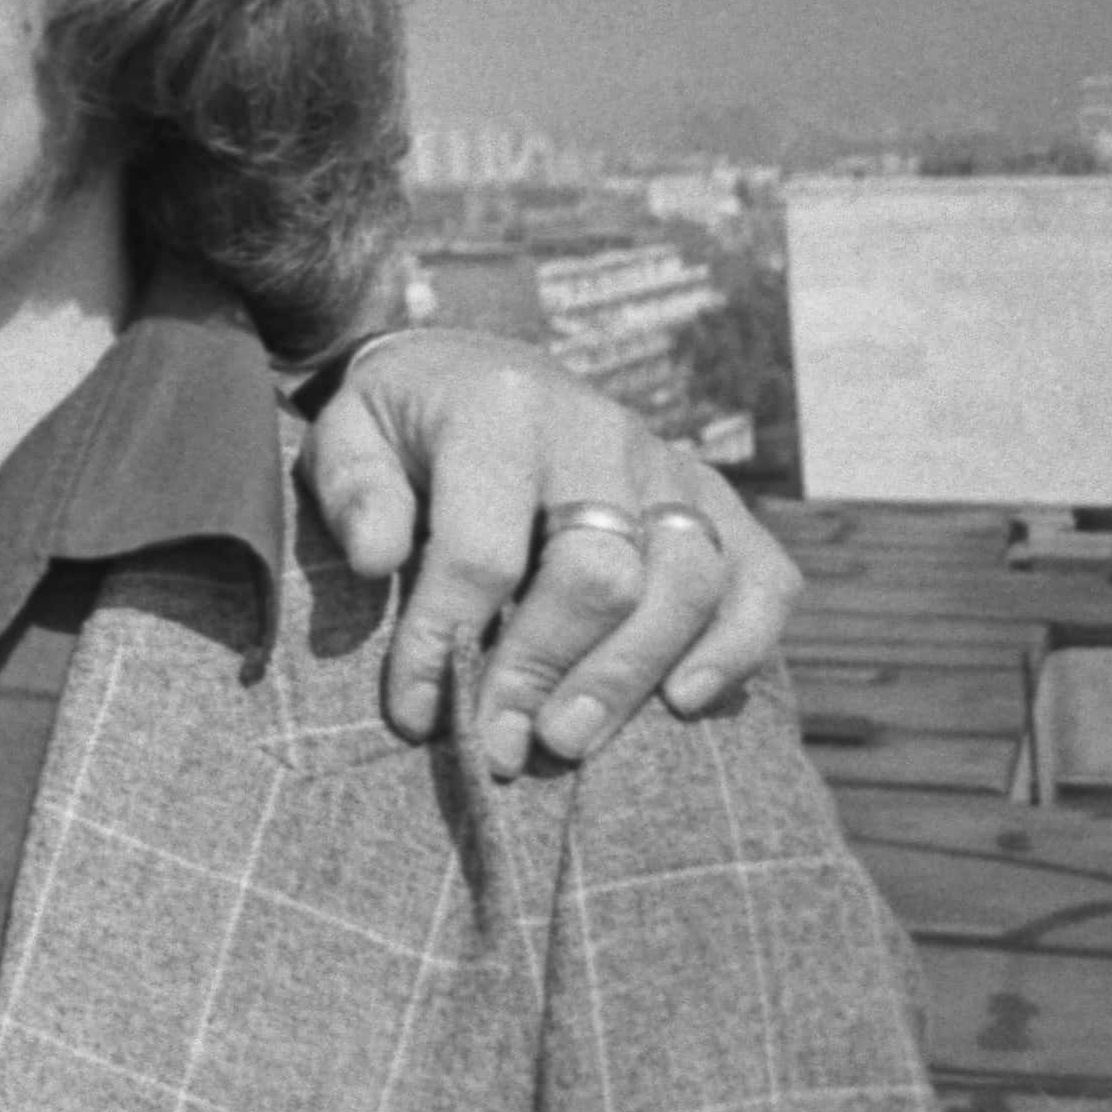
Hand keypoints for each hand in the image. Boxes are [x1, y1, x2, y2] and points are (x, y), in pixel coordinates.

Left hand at [299, 326, 798, 776]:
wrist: (476, 366)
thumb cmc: (406, 422)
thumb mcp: (348, 431)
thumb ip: (354, 490)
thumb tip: (374, 559)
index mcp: (499, 411)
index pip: (481, 547)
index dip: (446, 638)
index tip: (415, 712)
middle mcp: (597, 431)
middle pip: (599, 572)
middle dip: (547, 671)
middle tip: (502, 745)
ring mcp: (667, 464)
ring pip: (688, 583)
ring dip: (630, 677)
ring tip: (568, 741)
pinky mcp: (715, 497)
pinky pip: (763, 576)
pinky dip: (739, 645)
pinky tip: (686, 702)